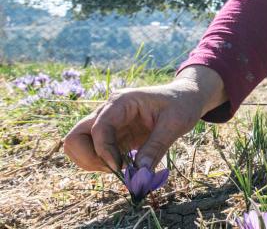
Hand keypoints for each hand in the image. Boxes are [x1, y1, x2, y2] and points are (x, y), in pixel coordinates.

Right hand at [62, 66, 224, 172]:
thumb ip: (156, 147)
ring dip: (91, 162)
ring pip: (77, 145)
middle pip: (75, 136)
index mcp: (122, 102)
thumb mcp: (175, 124)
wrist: (185, 97)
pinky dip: (100, 163)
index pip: (97, 128)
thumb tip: (140, 174)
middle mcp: (107, 110)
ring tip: (119, 167)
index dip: (104, 151)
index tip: (120, 168)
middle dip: (89, 158)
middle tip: (114, 168)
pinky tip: (122, 165)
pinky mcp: (111, 135)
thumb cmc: (182, 105)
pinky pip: (91, 151)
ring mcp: (106, 122)